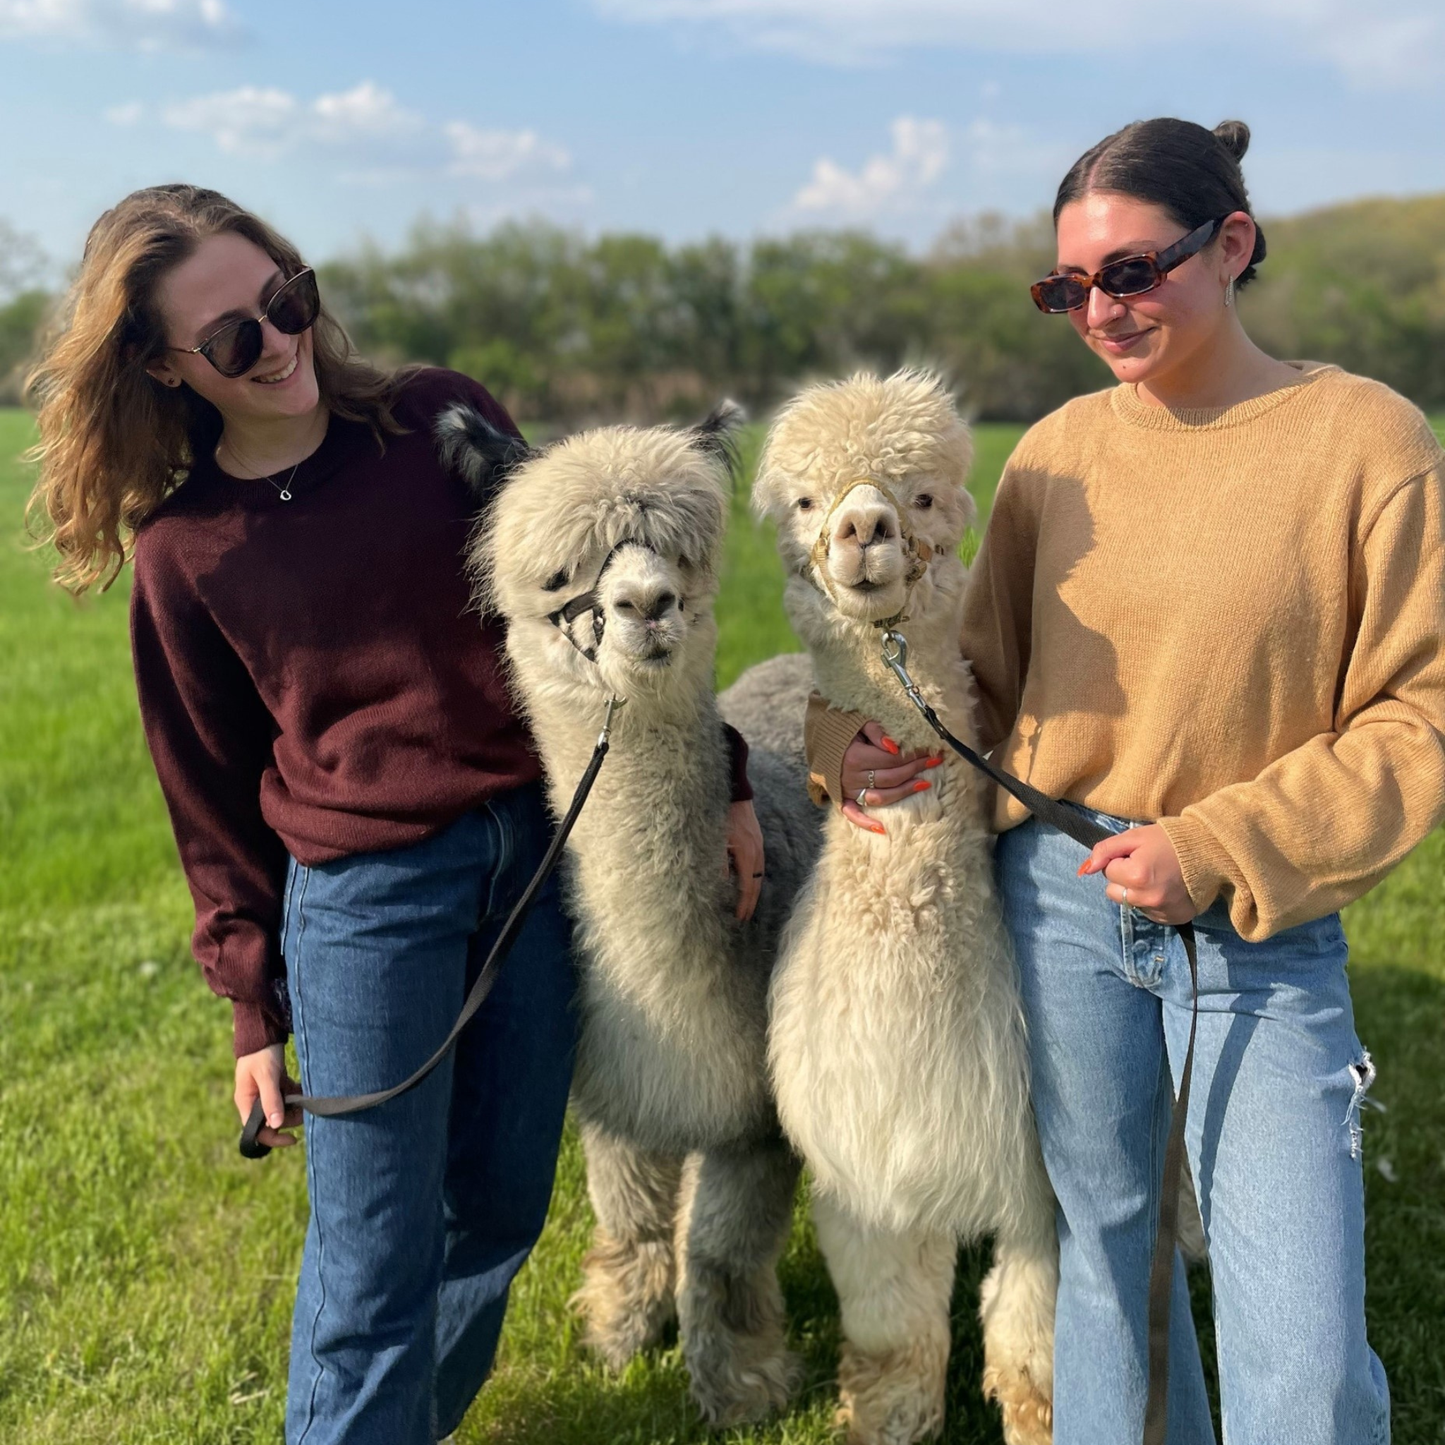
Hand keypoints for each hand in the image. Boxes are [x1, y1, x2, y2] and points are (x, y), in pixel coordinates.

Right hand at [235, 1043, 301, 1149]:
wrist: (264, 1030)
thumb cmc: (261, 1052)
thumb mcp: (267, 1075)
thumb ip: (271, 1099)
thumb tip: (276, 1125)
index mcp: (246, 1101)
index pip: (256, 1130)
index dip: (274, 1138)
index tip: (294, 1138)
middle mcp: (254, 1100)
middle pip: (272, 1121)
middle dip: (290, 1119)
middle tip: (306, 1110)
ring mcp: (265, 1093)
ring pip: (282, 1110)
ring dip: (296, 1107)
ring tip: (308, 1098)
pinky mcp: (276, 1084)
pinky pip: (287, 1097)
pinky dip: (297, 1096)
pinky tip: (305, 1088)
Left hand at [725, 799, 764, 921]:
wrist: (736, 794)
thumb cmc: (723, 817)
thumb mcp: (717, 840)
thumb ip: (719, 863)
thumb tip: (719, 884)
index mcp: (746, 855)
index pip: (747, 887)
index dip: (743, 904)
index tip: (739, 918)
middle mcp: (757, 853)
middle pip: (756, 885)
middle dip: (751, 903)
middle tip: (744, 919)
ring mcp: (760, 847)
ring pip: (759, 877)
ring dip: (754, 893)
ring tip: (748, 907)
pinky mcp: (758, 842)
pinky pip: (759, 867)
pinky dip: (755, 880)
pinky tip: (750, 884)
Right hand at [839, 720, 939, 834]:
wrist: (820, 736)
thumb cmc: (842, 726)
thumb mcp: (858, 720)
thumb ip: (876, 730)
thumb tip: (894, 746)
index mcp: (855, 756)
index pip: (892, 759)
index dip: (913, 754)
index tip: (929, 749)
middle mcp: (850, 776)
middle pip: (891, 777)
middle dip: (915, 768)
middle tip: (934, 761)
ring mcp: (846, 789)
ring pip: (881, 797)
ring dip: (904, 792)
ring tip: (924, 784)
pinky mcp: (841, 798)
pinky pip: (852, 814)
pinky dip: (865, 823)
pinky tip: (882, 829)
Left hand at [1078, 824, 1195, 924]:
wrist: (1210, 852)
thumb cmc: (1170, 841)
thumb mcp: (1135, 837)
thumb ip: (1106, 850)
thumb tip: (1086, 868)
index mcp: (1137, 876)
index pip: (1109, 871)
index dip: (1120, 860)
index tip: (1138, 854)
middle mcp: (1147, 899)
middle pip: (1113, 892)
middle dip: (1123, 879)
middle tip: (1144, 865)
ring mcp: (1160, 912)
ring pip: (1129, 903)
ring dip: (1135, 891)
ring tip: (1157, 876)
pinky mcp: (1172, 919)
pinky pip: (1147, 913)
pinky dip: (1151, 901)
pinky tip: (1165, 887)